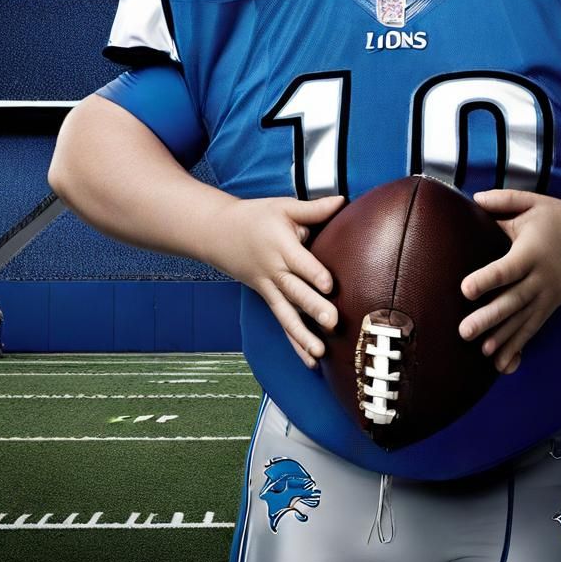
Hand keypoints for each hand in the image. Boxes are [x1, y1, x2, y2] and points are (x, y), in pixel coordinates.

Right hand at [202, 194, 344, 369]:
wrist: (217, 232)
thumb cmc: (256, 217)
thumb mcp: (284, 207)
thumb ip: (314, 208)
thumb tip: (343, 201)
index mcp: (281, 246)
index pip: (299, 262)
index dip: (314, 273)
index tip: (329, 285)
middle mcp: (274, 270)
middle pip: (294, 292)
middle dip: (313, 308)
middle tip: (332, 323)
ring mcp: (269, 287)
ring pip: (286, 314)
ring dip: (302, 335)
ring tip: (319, 354)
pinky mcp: (267, 298)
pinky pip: (282, 322)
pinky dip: (294, 342)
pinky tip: (310, 360)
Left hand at [459, 190, 560, 373]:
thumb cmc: (560, 219)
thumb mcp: (534, 202)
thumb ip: (504, 200)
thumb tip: (474, 198)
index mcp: (531, 252)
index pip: (507, 268)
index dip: (487, 279)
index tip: (465, 289)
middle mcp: (539, 279)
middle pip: (512, 301)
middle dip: (488, 318)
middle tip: (464, 331)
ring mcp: (546, 296)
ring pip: (522, 321)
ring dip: (502, 338)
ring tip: (482, 353)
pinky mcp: (549, 307)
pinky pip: (532, 330)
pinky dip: (518, 346)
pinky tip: (501, 364)